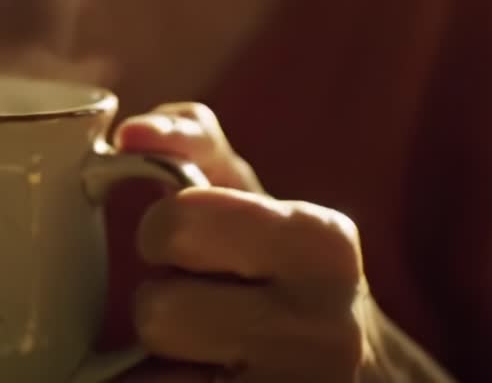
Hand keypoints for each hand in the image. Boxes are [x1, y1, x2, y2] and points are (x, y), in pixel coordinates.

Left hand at [114, 103, 371, 381]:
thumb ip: (191, 142)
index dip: (162, 234)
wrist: (362, 377)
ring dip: (162, 364)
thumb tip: (130, 133)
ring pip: (151, 379)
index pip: (177, 226)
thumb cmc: (281, 270)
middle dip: (160, 302)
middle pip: (157, 313)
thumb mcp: (252, 198)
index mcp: (321, 246)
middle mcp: (326, 334)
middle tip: (199, 303)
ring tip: (208, 354)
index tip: (191, 246)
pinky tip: (209, 382)